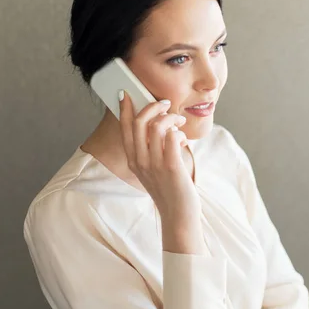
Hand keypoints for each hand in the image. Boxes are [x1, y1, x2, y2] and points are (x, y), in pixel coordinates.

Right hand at [118, 90, 200, 219]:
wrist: (178, 215)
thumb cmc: (169, 190)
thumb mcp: (152, 170)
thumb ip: (151, 150)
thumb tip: (160, 127)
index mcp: (133, 160)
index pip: (124, 129)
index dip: (124, 109)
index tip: (125, 94)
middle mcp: (140, 161)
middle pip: (138, 122)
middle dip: (152, 107)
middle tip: (165, 104)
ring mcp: (154, 164)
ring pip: (157, 126)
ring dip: (171, 118)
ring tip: (179, 121)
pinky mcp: (170, 167)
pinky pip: (172, 137)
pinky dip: (179, 132)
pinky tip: (184, 139)